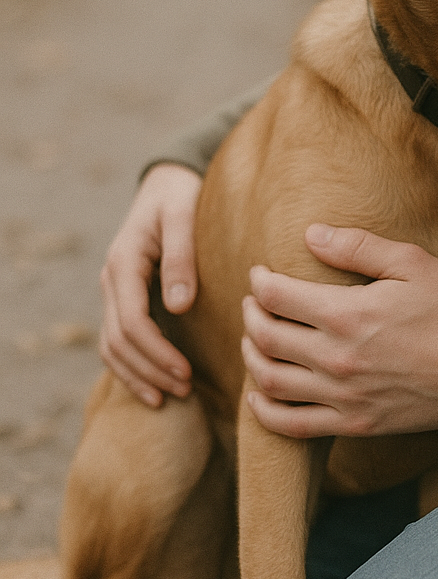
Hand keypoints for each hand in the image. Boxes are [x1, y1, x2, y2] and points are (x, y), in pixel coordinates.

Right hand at [99, 162, 200, 405]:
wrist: (169, 181)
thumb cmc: (181, 195)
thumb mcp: (183, 215)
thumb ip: (183, 256)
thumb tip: (179, 306)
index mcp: (124, 262)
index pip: (132, 321)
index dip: (156, 352)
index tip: (184, 373)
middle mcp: (112, 279)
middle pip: (119, 340)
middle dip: (150, 370)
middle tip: (184, 391)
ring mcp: (115, 289)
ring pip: (112, 345)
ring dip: (138, 374)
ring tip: (169, 397)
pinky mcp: (126, 295)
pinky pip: (118, 337)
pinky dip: (131, 364)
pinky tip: (154, 383)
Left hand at [241, 225, 437, 438]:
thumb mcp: (411, 262)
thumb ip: (357, 247)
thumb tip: (310, 233)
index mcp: (347, 313)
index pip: (278, 297)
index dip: (260, 282)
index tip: (260, 273)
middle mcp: (337, 358)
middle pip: (267, 337)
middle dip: (251, 315)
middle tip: (253, 302)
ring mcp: (344, 396)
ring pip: (272, 382)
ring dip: (252, 358)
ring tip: (254, 341)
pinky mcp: (356, 423)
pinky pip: (294, 425)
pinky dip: (266, 412)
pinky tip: (260, 396)